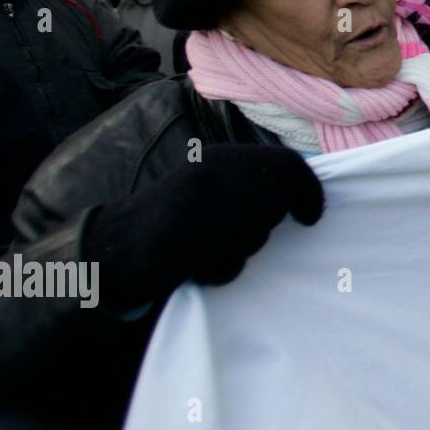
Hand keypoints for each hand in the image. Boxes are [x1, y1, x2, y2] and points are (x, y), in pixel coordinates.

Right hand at [84, 144, 323, 310]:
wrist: (117, 242)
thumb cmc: (180, 216)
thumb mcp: (215, 184)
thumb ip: (254, 182)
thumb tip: (307, 192)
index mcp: (222, 158)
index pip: (287, 164)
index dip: (309, 191)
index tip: (312, 216)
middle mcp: (210, 176)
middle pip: (274, 205)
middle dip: (263, 227)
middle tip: (235, 233)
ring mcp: (195, 208)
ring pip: (254, 238)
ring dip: (238, 250)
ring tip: (208, 245)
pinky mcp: (181, 243)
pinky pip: (229, 265)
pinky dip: (218, 271)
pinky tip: (196, 262)